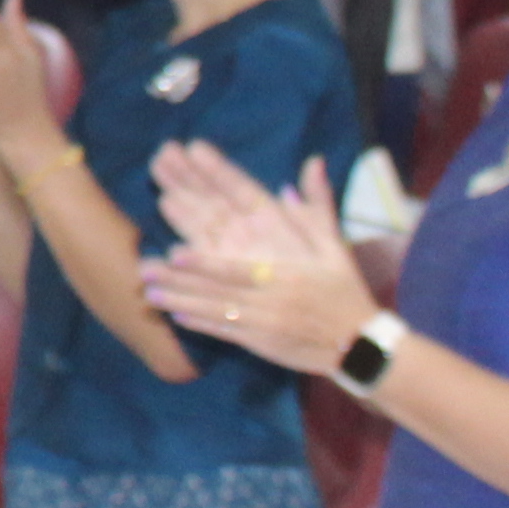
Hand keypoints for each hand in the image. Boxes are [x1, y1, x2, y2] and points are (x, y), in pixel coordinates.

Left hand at [137, 149, 374, 372]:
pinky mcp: (261, 341)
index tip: (178, 238)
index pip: (246, 248)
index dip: (209, 250)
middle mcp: (274, 289)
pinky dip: (199, 323)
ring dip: (180, 296)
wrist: (361, 345)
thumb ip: (318, 205)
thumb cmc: (343, 289)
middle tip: (147, 263)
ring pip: (216, 306)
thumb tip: (311, 162)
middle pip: (222, 277)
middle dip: (184, 271)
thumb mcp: (334, 245)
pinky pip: (226, 330)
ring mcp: (266, 317)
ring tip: (148, 287)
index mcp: (290, 262)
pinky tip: (172, 315)